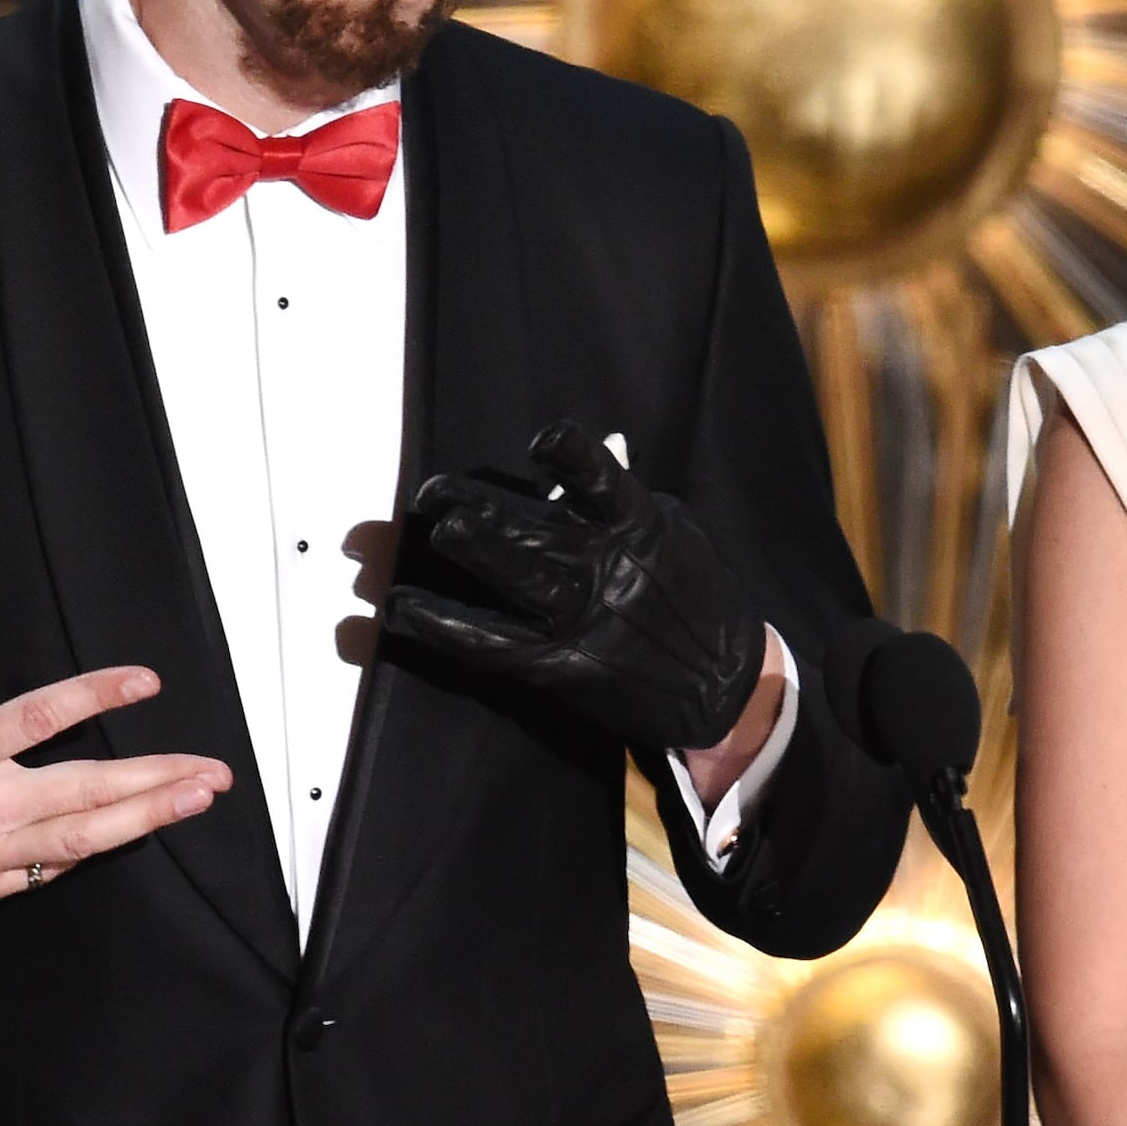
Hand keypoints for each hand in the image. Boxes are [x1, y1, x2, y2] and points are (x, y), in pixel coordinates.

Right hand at [0, 573, 232, 950]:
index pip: (36, 720)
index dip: (94, 695)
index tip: (144, 681)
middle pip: (86, 792)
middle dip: (155, 779)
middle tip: (211, 770)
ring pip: (83, 839)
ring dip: (147, 819)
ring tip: (195, 800)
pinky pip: (50, 871)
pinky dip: (92, 852)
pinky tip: (129, 836)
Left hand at [382, 418, 764, 753]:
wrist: (723, 685)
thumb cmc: (698, 597)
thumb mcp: (676, 534)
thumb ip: (624, 501)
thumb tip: (577, 466)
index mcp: (639, 526)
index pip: (601, 479)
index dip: (569, 455)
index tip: (541, 440)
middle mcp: (605, 569)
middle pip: (532, 529)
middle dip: (476, 506)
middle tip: (433, 492)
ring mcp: (579, 620)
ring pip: (512, 579)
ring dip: (467, 549)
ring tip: (432, 530)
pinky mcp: (558, 666)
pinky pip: (489, 642)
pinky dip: (441, 625)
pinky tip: (402, 608)